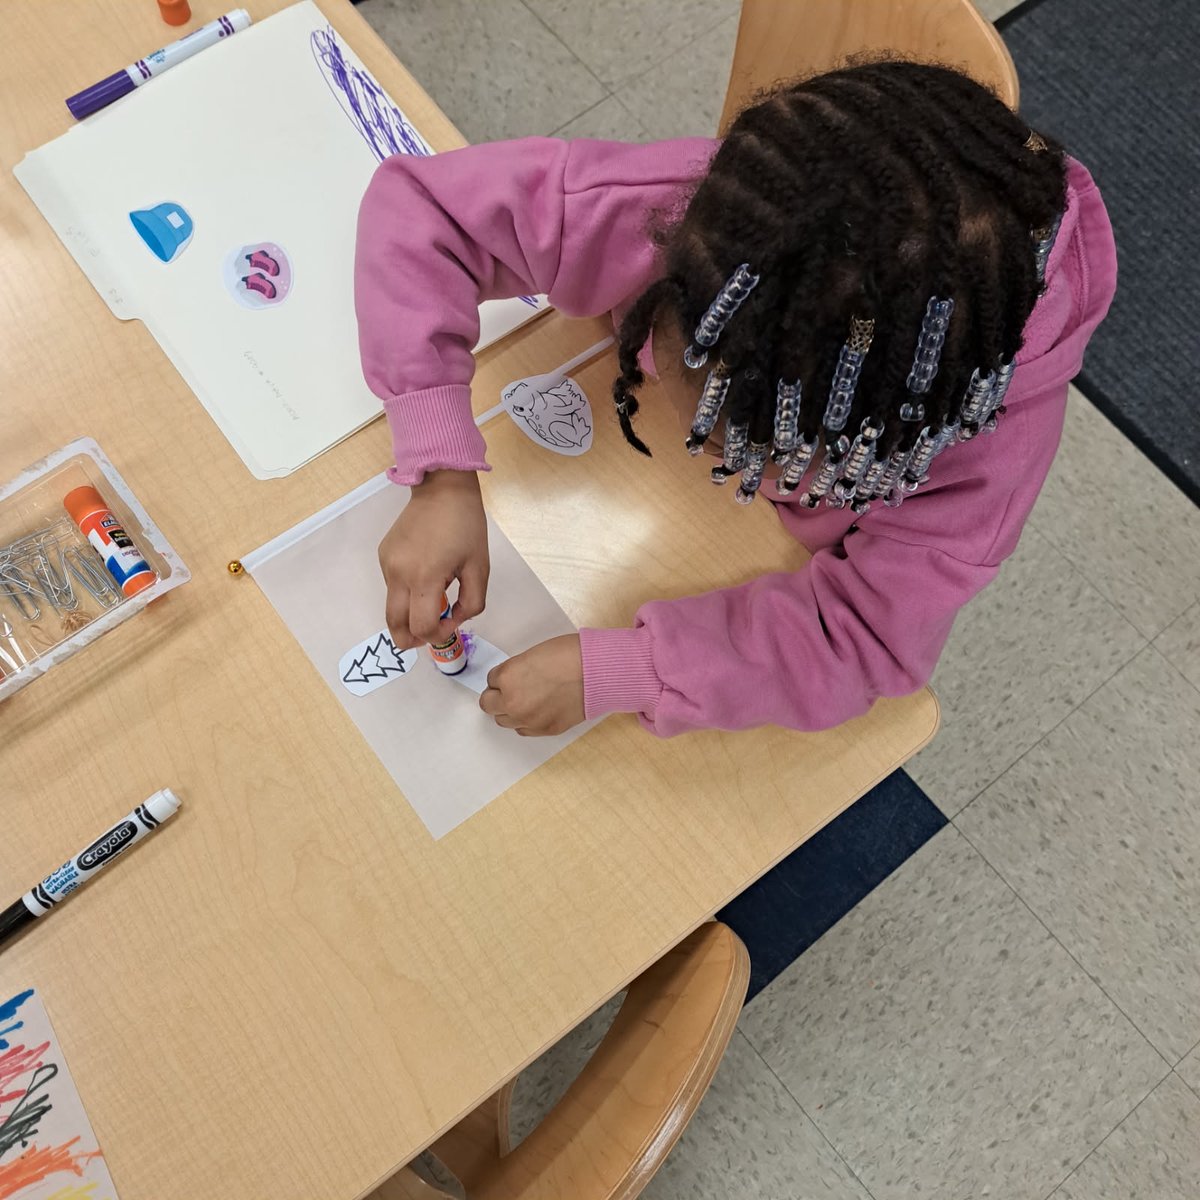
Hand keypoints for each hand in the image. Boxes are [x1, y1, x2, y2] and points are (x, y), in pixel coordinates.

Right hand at [379, 470, 488, 649]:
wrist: (442, 488)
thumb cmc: (466, 526)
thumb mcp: (480, 567)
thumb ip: (471, 603)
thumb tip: (453, 620)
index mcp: (425, 577)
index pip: (421, 626)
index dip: (436, 636)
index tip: (450, 626)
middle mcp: (398, 574)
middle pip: (393, 625)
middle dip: (410, 639)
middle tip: (428, 636)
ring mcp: (387, 564)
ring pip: (392, 606)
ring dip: (410, 613)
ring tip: (434, 598)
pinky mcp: (383, 555)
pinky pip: (391, 586)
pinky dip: (407, 593)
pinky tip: (425, 575)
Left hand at [480, 635, 585, 736]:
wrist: (598, 672)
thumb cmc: (569, 654)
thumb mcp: (532, 655)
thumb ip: (515, 670)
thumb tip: (510, 681)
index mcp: (507, 677)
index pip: (491, 680)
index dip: (503, 676)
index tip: (515, 674)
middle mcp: (512, 702)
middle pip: (488, 704)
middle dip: (498, 695)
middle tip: (514, 688)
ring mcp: (528, 719)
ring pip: (503, 720)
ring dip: (510, 710)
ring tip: (528, 700)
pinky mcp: (545, 730)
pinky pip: (523, 730)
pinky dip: (526, 721)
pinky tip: (539, 709)